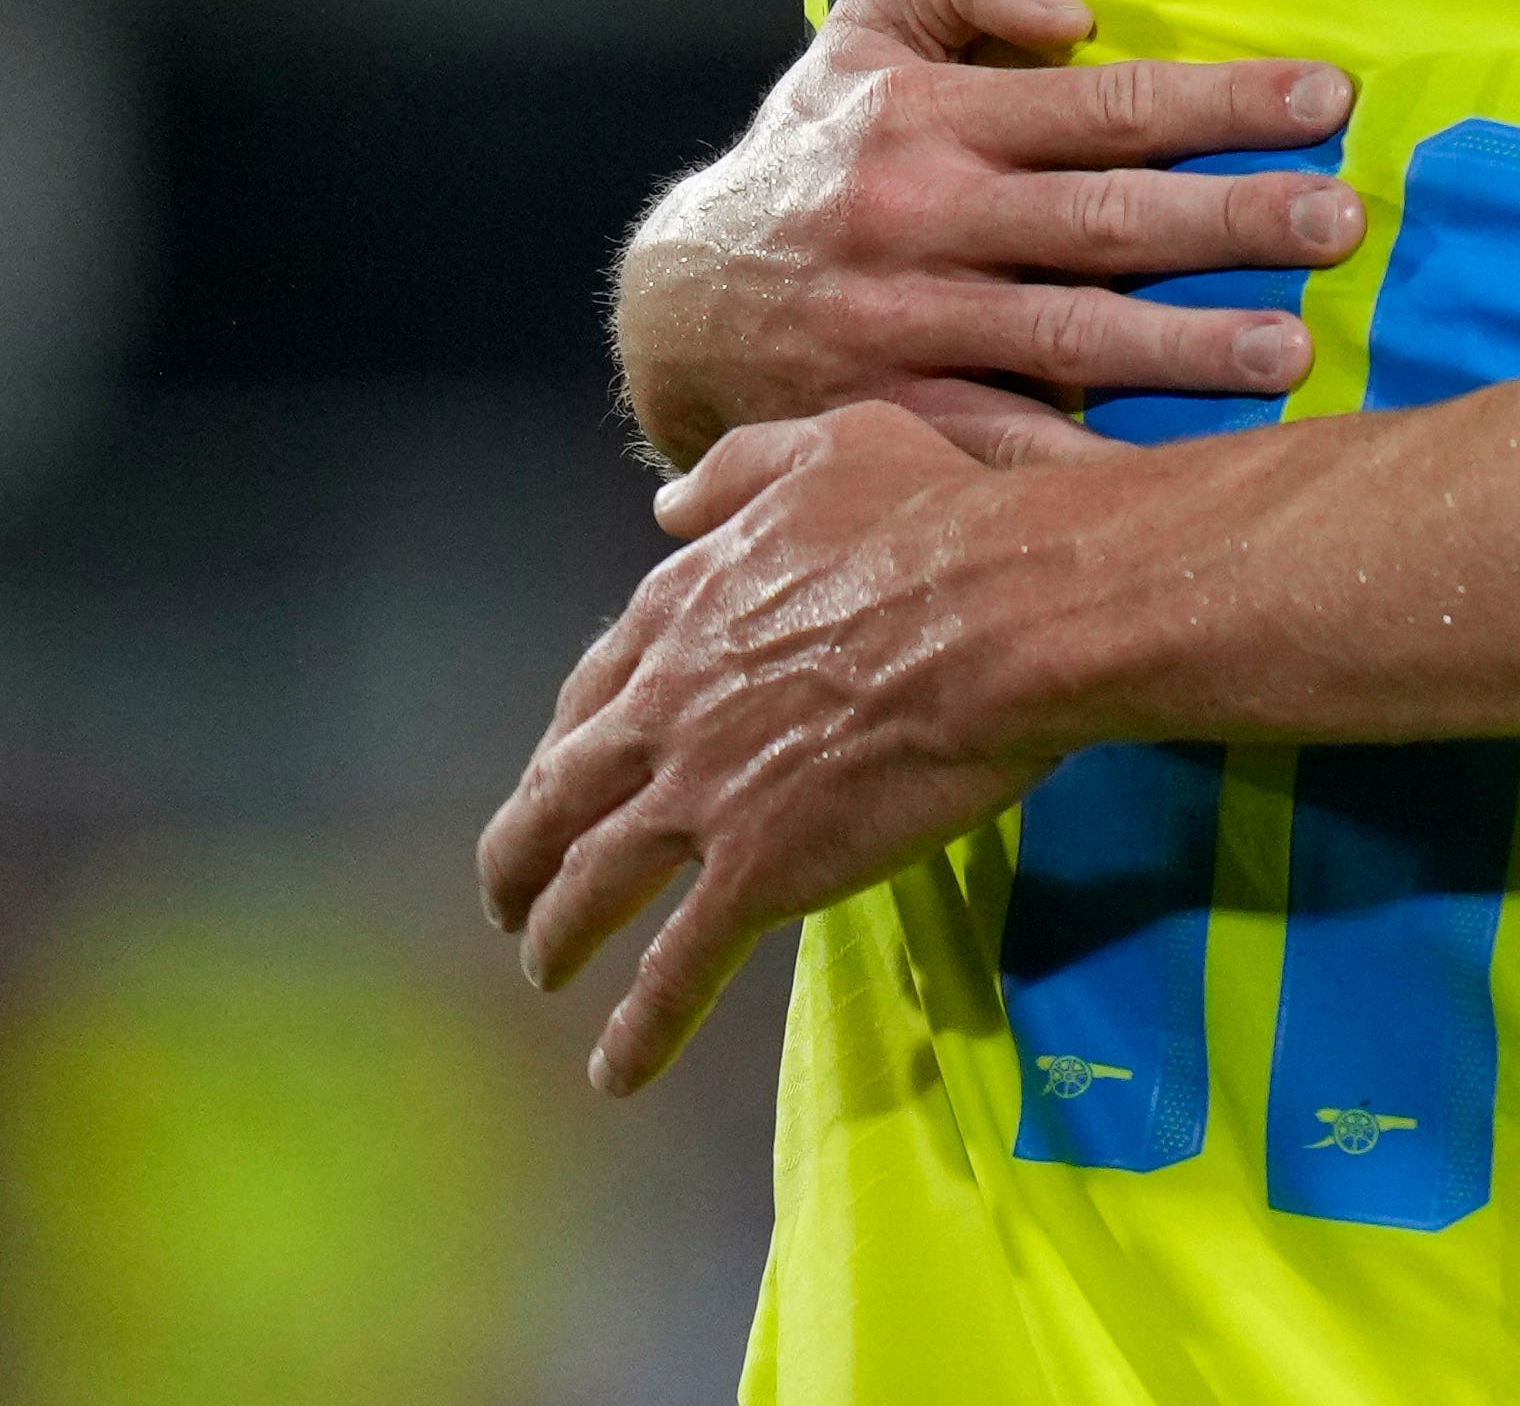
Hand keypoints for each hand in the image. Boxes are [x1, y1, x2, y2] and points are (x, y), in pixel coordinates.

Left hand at [480, 402, 1097, 1093]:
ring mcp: (702, 797)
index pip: (591, 689)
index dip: (567, 739)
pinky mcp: (758, 873)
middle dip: (520, 855)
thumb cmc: (944, 518)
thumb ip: (736, 474)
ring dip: (556, 937)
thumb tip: (665, 504)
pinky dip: (637, 1027)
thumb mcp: (832, 447)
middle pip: (556, 799)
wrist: (1007, 610)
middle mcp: (664, 709)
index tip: (562, 771)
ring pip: (593, 887)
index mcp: (682, 611)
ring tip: (544, 971)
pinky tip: (613, 1071)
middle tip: (511, 896)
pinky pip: (678, 968)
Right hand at [615, 0, 1366, 466]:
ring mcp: (905, 331)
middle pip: (1103, 220)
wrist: (677, 305)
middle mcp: (922, 221)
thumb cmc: (813, 154)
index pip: (1103, 105)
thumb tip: (1073, 1)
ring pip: (1067, 339)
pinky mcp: (893, 424)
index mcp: (931, 119)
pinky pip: (1004, 450)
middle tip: (1339, 221)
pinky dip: (1086, 469)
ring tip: (1290, 352)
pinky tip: (1179, 482)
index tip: (1327, 98)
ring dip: (1184, 349)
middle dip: (1230, 220)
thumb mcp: (864, 32)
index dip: (1220, 99)